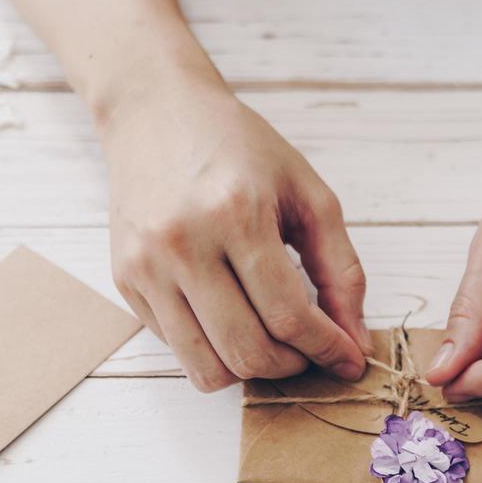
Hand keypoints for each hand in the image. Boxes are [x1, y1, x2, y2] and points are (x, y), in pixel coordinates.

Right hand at [100, 73, 373, 391]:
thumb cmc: (239, 148)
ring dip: (251, 371)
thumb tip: (356, 343)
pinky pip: (178, 349)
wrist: (155, 111)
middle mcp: (183, 243)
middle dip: (291, 365)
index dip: (327, 348)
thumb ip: (342, 270)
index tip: (348, 358)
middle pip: (247, 351)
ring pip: (207, 367)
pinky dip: (213, 349)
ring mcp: (146, 266)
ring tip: (272, 342)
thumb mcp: (308, 193)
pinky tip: (230, 316)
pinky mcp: (125, 281)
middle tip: (308, 350)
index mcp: (236, 213)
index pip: (288, 316)